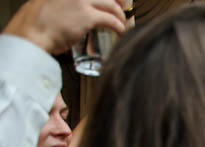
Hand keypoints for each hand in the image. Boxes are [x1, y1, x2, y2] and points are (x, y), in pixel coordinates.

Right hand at [3, 0, 127, 53]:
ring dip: (120, 16)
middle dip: (118, 2)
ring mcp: (81, 1)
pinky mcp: (87, 16)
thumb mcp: (44, 5)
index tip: (113, 2)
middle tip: (122, 11)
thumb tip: (65, 10)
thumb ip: (59, 4)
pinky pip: (112, 20)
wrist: (31, 34)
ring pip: (111, 5)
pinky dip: (120, 26)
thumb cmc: (33, 25)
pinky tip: (121, 32)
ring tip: (122, 25)